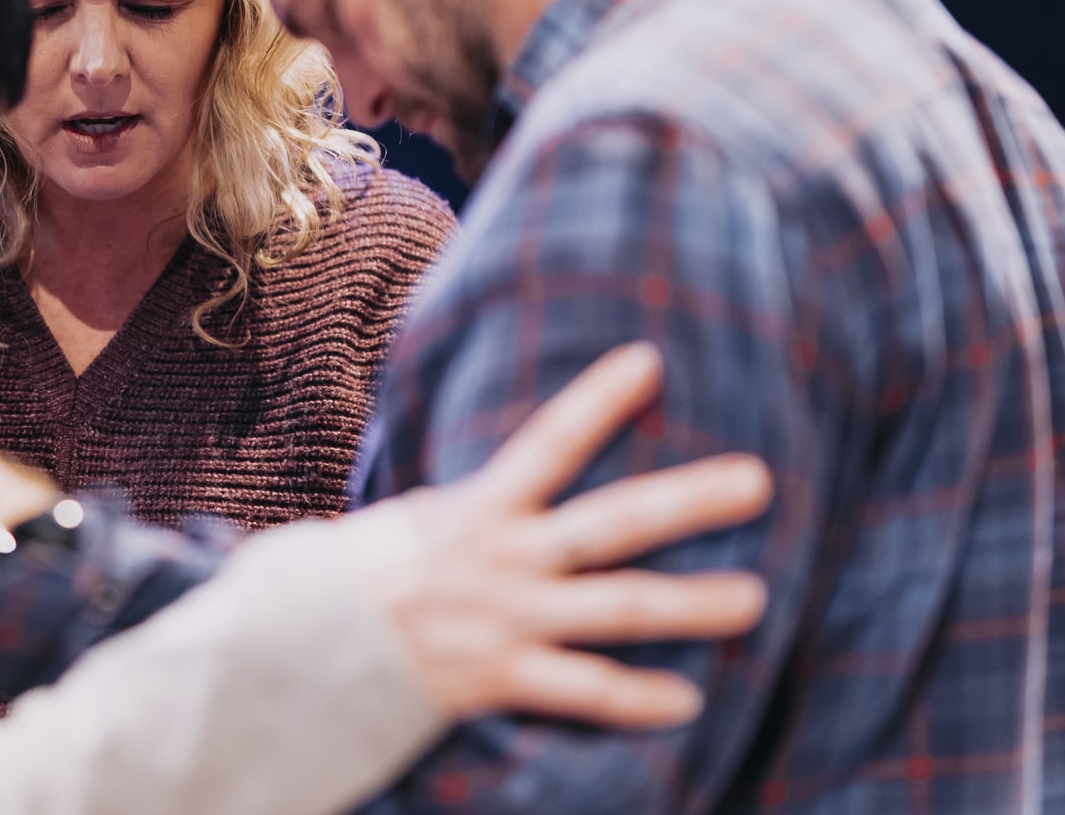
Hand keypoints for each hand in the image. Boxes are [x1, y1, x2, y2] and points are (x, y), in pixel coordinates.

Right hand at [335, 343, 771, 726]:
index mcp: (480, 509)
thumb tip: (512, 482)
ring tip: (754, 600)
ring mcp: (509, 620)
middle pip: (614, 524)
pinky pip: (583, 691)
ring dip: (691, 604)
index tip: (649, 362)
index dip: (597, 401)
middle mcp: (505, 559)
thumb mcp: (409, 520)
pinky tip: (687, 702)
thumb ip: (470, 506)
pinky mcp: (502, 679)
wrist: (308, 650)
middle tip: (757, 482)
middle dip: (688, 502)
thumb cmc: (359, 580)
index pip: (547, 442)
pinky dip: (635, 698)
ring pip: (617, 610)